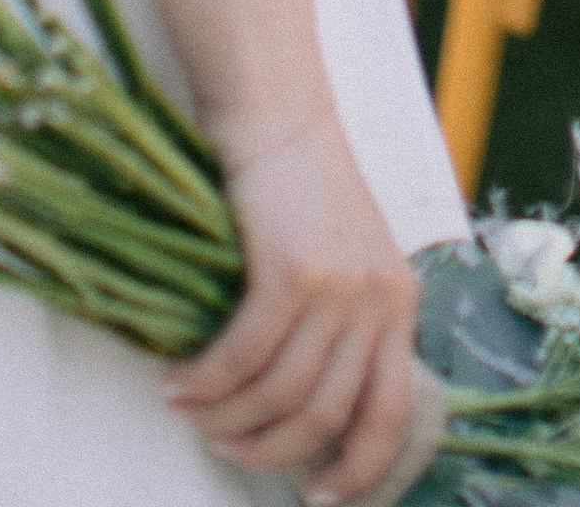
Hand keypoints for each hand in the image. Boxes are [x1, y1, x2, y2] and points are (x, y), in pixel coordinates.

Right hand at [166, 111, 421, 500]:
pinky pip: (244, 357)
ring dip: (228, 419)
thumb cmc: (300, 185)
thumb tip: (304, 413)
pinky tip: (180, 384)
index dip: (359, 469)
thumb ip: (343, 324)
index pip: (392, 411)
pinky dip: (206, 383)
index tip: (320, 502)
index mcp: (400, 300)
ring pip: (281, 394)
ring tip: (192, 413)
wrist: (278, 111)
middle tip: (226, 447)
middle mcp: (380, 298)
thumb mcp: (346, 257)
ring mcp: (339, 285)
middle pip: (327, 415)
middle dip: (270, 451)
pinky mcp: (293, 270)